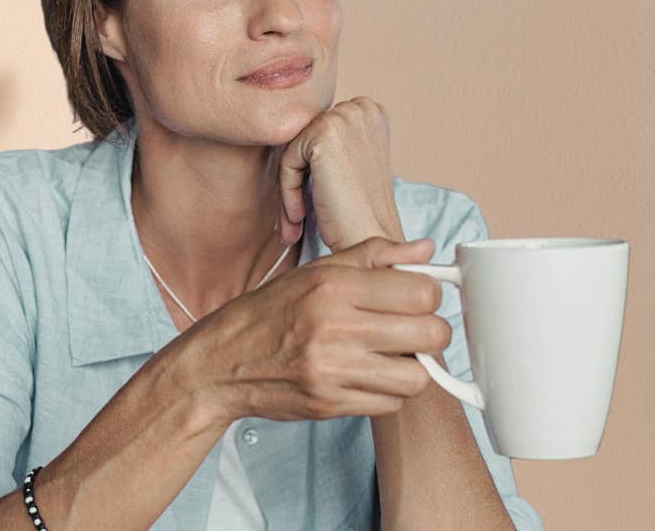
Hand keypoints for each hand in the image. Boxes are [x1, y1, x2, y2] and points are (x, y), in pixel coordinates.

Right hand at [181, 237, 448, 422]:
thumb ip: (374, 256)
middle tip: (413, 329)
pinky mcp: (330, 404)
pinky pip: (390, 404)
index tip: (417, 299)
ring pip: (417, 376)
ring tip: (391, 355)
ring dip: (412, 367)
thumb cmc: (272, 311)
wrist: (223, 361)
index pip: (421, 292)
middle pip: (429, 334)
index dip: (429, 295)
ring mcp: (332, 370)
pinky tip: (368, 375)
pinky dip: (388, 392)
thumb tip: (425, 250)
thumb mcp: (318, 270)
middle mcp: (334, 327)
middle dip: (430, 331)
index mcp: (334, 286)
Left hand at [278, 97, 402, 250]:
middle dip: (298, 178)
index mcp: (370, 111)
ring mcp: (344, 117)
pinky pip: (287, 161)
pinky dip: (288, 193)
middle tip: (298, 218)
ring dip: (290, 189)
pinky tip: (299, 218)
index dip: (311, 170)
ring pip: (293, 150)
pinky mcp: (325, 133)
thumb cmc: (360, 212)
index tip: (312, 202)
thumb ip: (331, 141)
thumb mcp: (350, 164)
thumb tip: (288, 127)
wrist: (371, 240)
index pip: (318, 132)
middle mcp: (361, 107)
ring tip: (296, 221)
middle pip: (304, 139)